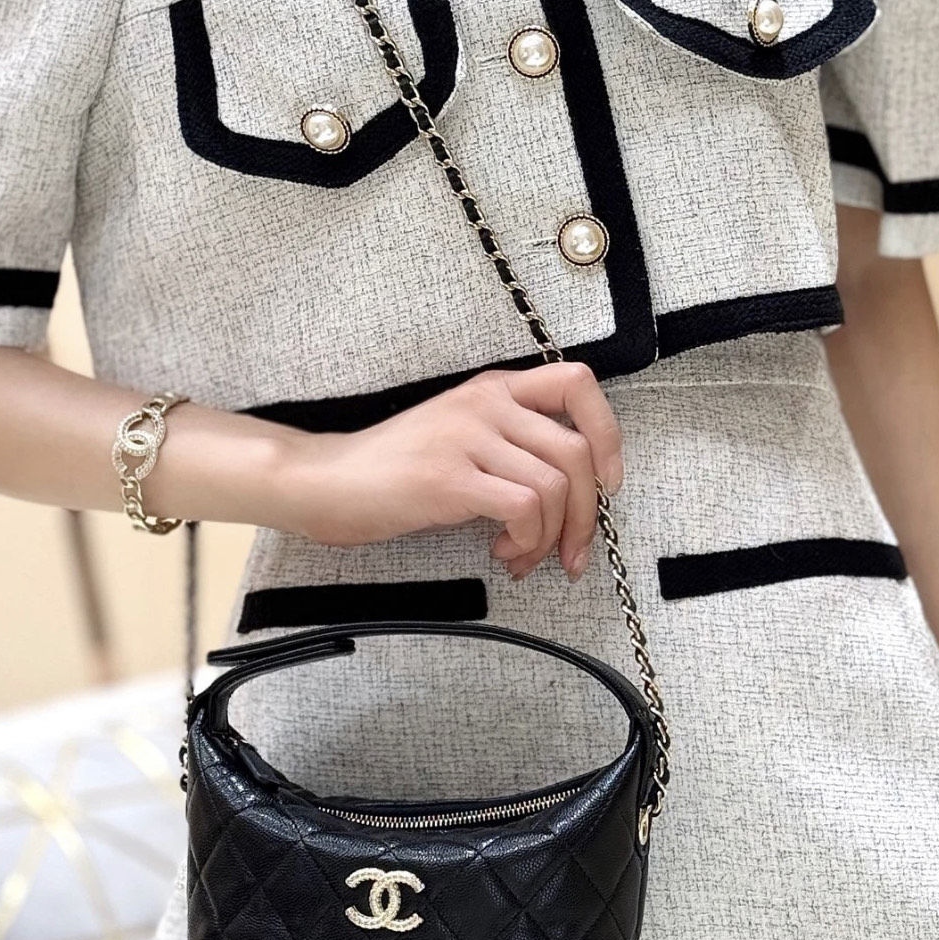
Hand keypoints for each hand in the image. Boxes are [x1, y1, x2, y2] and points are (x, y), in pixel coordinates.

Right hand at [276, 363, 623, 579]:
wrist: (330, 481)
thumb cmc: (397, 469)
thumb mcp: (461, 435)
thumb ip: (513, 445)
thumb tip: (573, 494)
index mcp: (494, 389)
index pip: (578, 383)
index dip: (607, 434)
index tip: (604, 482)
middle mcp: (486, 403)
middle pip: (577, 452)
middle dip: (587, 515)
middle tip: (571, 552)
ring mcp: (467, 438)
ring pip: (556, 487)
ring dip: (552, 537)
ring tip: (522, 556)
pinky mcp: (450, 478)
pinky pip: (525, 509)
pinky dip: (527, 541)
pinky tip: (503, 550)